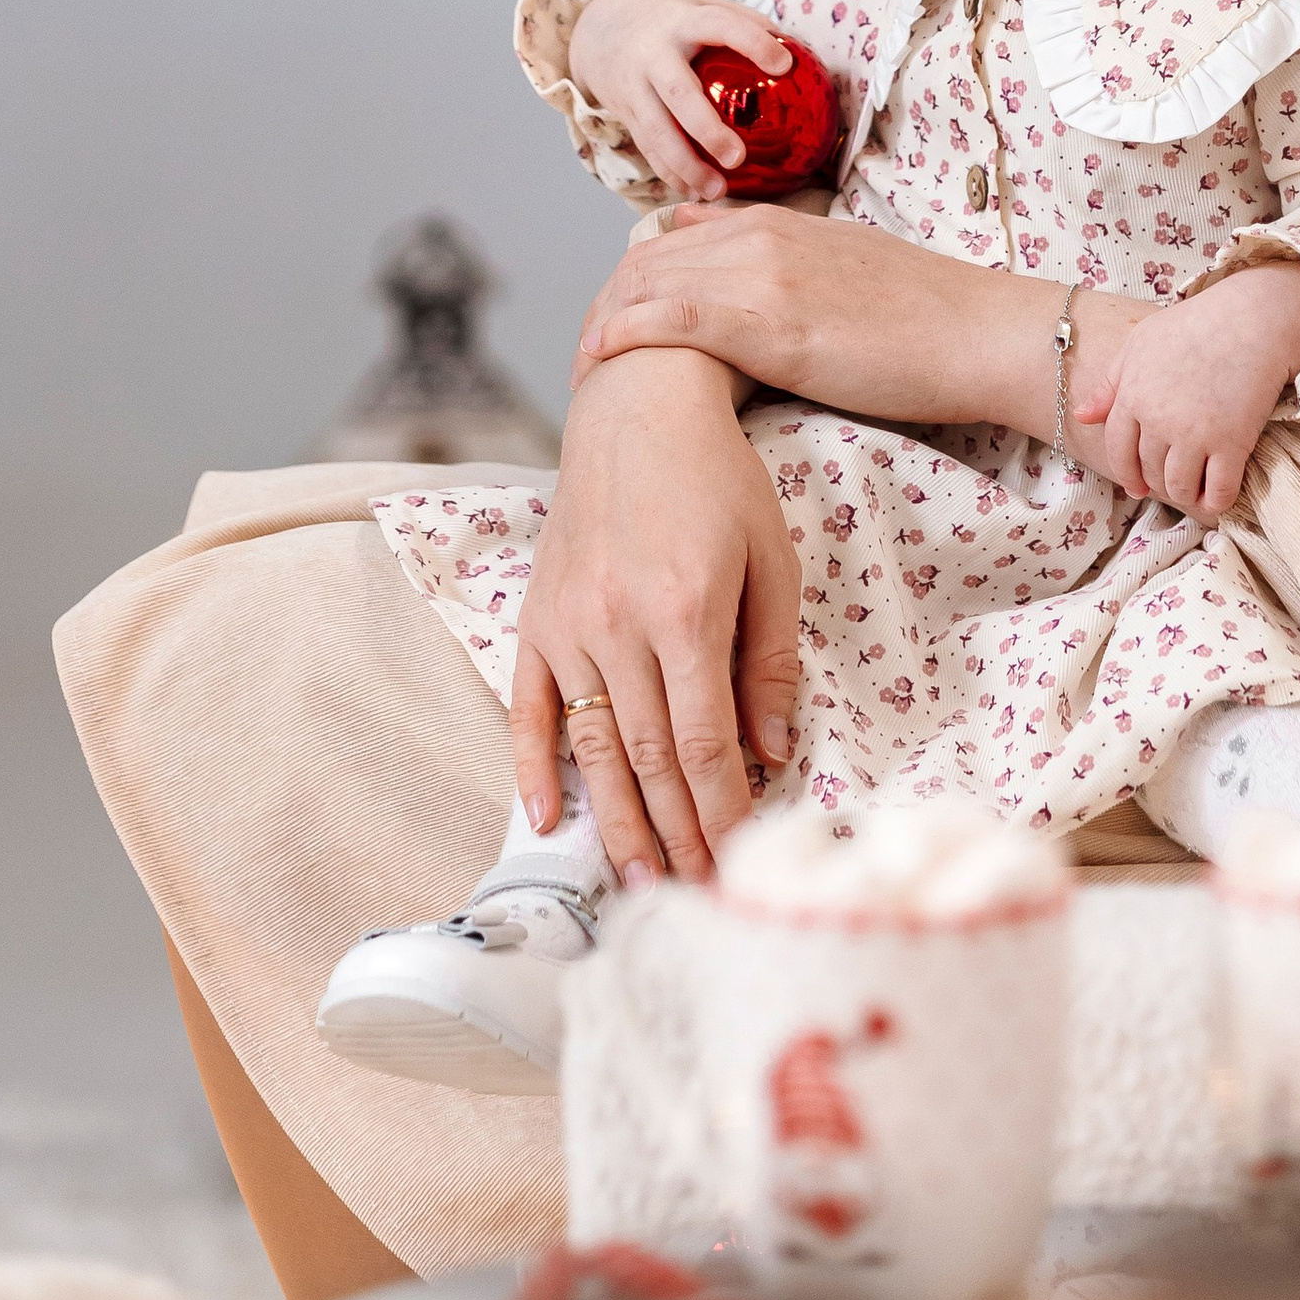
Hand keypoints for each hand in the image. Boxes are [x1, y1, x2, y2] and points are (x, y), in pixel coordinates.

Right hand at [512, 346, 799, 878]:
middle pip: (646, 760)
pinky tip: (542, 820)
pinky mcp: (535, 618)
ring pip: (590, 748)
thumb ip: (769, 658)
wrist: (637, 405)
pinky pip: (527, 708)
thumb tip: (770, 752)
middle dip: (673, 836)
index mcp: (685, 614)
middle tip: (691, 894)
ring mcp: (568, 626)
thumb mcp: (772, 559)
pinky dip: (531, 767)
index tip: (737, 863)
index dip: (721, 813)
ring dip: (612, 822)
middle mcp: (618, 628)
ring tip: (633, 881)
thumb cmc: (719, 478)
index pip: (704, 744)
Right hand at [567, 0, 797, 200]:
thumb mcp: (702, 4)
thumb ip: (744, 23)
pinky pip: (647, 147)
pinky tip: (695, 192)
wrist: (600, 24)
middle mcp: (654, 53)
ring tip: (718, 191)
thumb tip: (799, 52)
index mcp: (683, 21)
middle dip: (706, 130)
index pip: (719, 26)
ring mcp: (635, 85)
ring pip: (656, 132)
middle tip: (738, 158)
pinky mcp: (625, 111)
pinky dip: (670, 173)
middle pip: (679, 95)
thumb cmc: (670, 17)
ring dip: (686, 166)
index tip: (783, 64)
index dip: (751, 42)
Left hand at [572, 197, 1068, 430]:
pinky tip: (600, 357)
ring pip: (653, 286)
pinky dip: (628, 334)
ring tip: (581, 367)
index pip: (676, 242)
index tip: (612, 325)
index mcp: (780, 224)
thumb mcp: (846, 267)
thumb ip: (785, 260)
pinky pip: (675, 319)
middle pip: (651, 262)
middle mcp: (762, 238)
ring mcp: (764, 275)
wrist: (977, 332)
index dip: (635, 283)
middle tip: (583, 355)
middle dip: (608, 305)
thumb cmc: (927, 316)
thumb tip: (725, 254)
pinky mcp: (771, 321)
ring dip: (606, 324)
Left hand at [1068, 261, 1299, 517]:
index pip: (1118, 451)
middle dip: (1157, 483)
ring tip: (1194, 492)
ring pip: (1179, 488)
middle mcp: (1158, 421)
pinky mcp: (1231, 444)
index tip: (1137, 485)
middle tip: (1171, 483)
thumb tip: (1082, 416)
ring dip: (1185, 496)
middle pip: (1149, 471)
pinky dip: (1215, 502)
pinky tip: (1217, 498)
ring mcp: (1195, 435)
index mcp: (1133, 396)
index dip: (1126, 473)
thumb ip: (1110, 383)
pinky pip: (1217, 491)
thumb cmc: (1195, 325)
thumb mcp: (1140, 343)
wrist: (1253, 319)